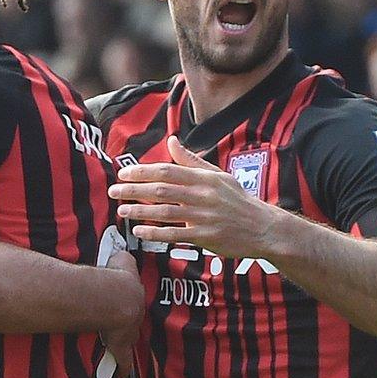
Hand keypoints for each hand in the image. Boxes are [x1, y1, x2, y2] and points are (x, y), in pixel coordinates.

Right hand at [101, 250, 141, 375]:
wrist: (114, 297)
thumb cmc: (116, 276)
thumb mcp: (122, 259)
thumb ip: (123, 258)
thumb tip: (121, 252)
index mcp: (135, 296)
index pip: (134, 300)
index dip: (128, 302)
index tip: (125, 304)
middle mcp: (135, 315)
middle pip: (134, 320)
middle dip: (128, 320)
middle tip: (122, 321)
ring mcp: (129, 332)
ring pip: (129, 338)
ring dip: (125, 340)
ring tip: (119, 343)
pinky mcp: (119, 347)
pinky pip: (123, 360)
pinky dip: (124, 368)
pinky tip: (124, 376)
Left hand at [108, 136, 280, 258]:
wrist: (264, 228)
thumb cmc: (237, 200)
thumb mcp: (218, 175)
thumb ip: (191, 160)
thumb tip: (171, 141)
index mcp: (204, 178)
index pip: (167, 170)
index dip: (142, 171)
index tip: (123, 173)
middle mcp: (202, 195)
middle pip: (161, 189)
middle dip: (134, 190)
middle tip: (113, 191)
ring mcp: (204, 216)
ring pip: (165, 212)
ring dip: (140, 211)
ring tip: (121, 211)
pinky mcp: (205, 236)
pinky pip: (175, 234)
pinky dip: (155, 233)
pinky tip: (139, 231)